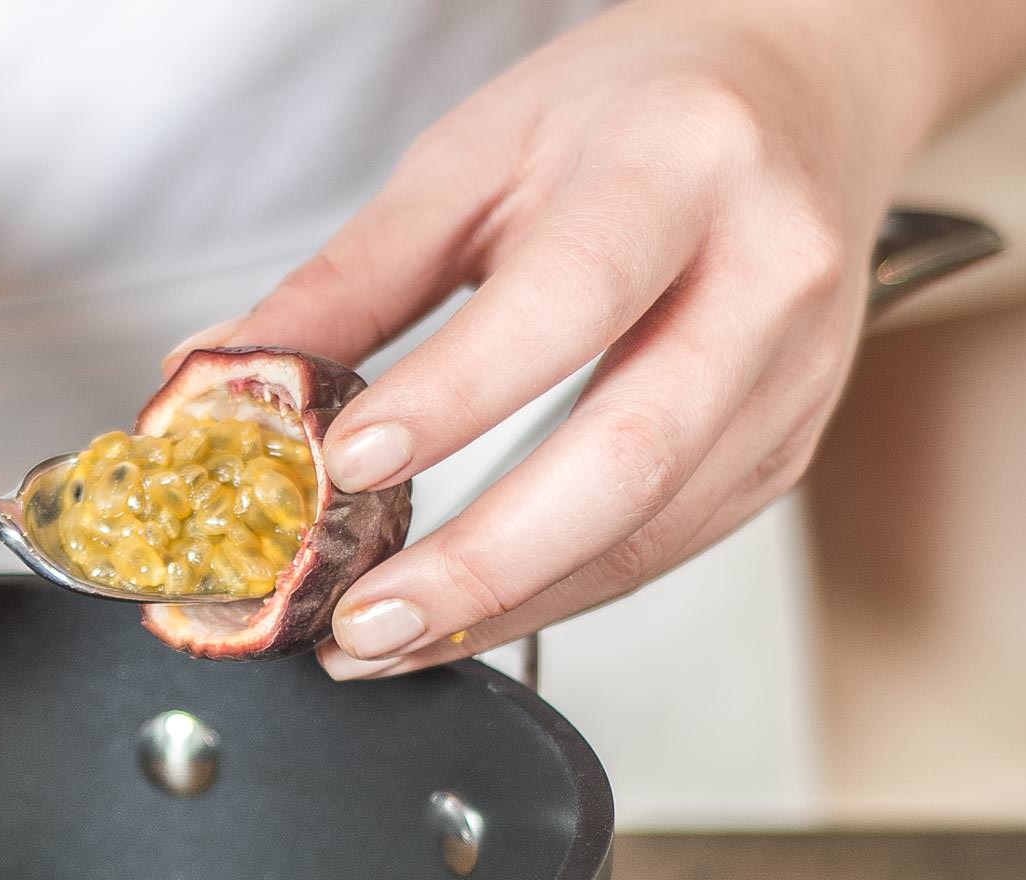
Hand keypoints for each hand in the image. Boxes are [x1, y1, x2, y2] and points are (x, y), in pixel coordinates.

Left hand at [170, 0, 936, 678]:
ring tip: (384, 639)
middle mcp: (769, 273)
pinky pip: (665, 549)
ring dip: (506, 607)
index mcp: (680, 166)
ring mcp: (793, 375)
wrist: (800, 94)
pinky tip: (464, 615)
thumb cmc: (630, 113)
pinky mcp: (785, 447)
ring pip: (650, 531)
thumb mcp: (474, 156)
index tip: (346, 464)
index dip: (455, 398)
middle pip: (631, 456)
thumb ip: (351, 276)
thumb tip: (225, 373)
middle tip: (362, 619)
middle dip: (482, 562)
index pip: (565, 302)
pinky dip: (554, 597)